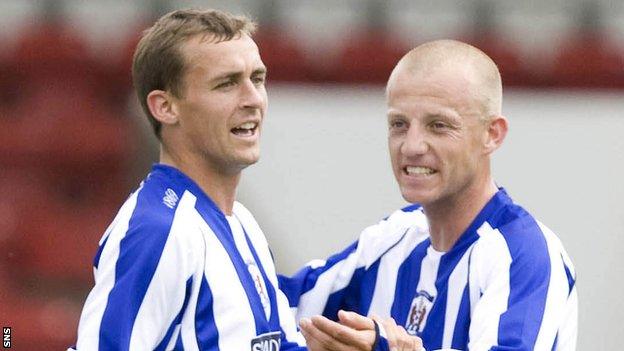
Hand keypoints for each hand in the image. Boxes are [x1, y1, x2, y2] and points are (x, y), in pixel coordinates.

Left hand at [299, 310, 422, 350]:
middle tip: (302, 322)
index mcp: (362, 342)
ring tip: (305, 330)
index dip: (324, 325)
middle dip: (313, 332)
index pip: (339, 332)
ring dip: (312, 341)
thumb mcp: (374, 326)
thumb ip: (358, 320)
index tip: (313, 317)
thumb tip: (341, 314)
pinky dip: (316, 349)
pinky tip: (311, 340)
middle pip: (329, 344)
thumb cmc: (381, 338)